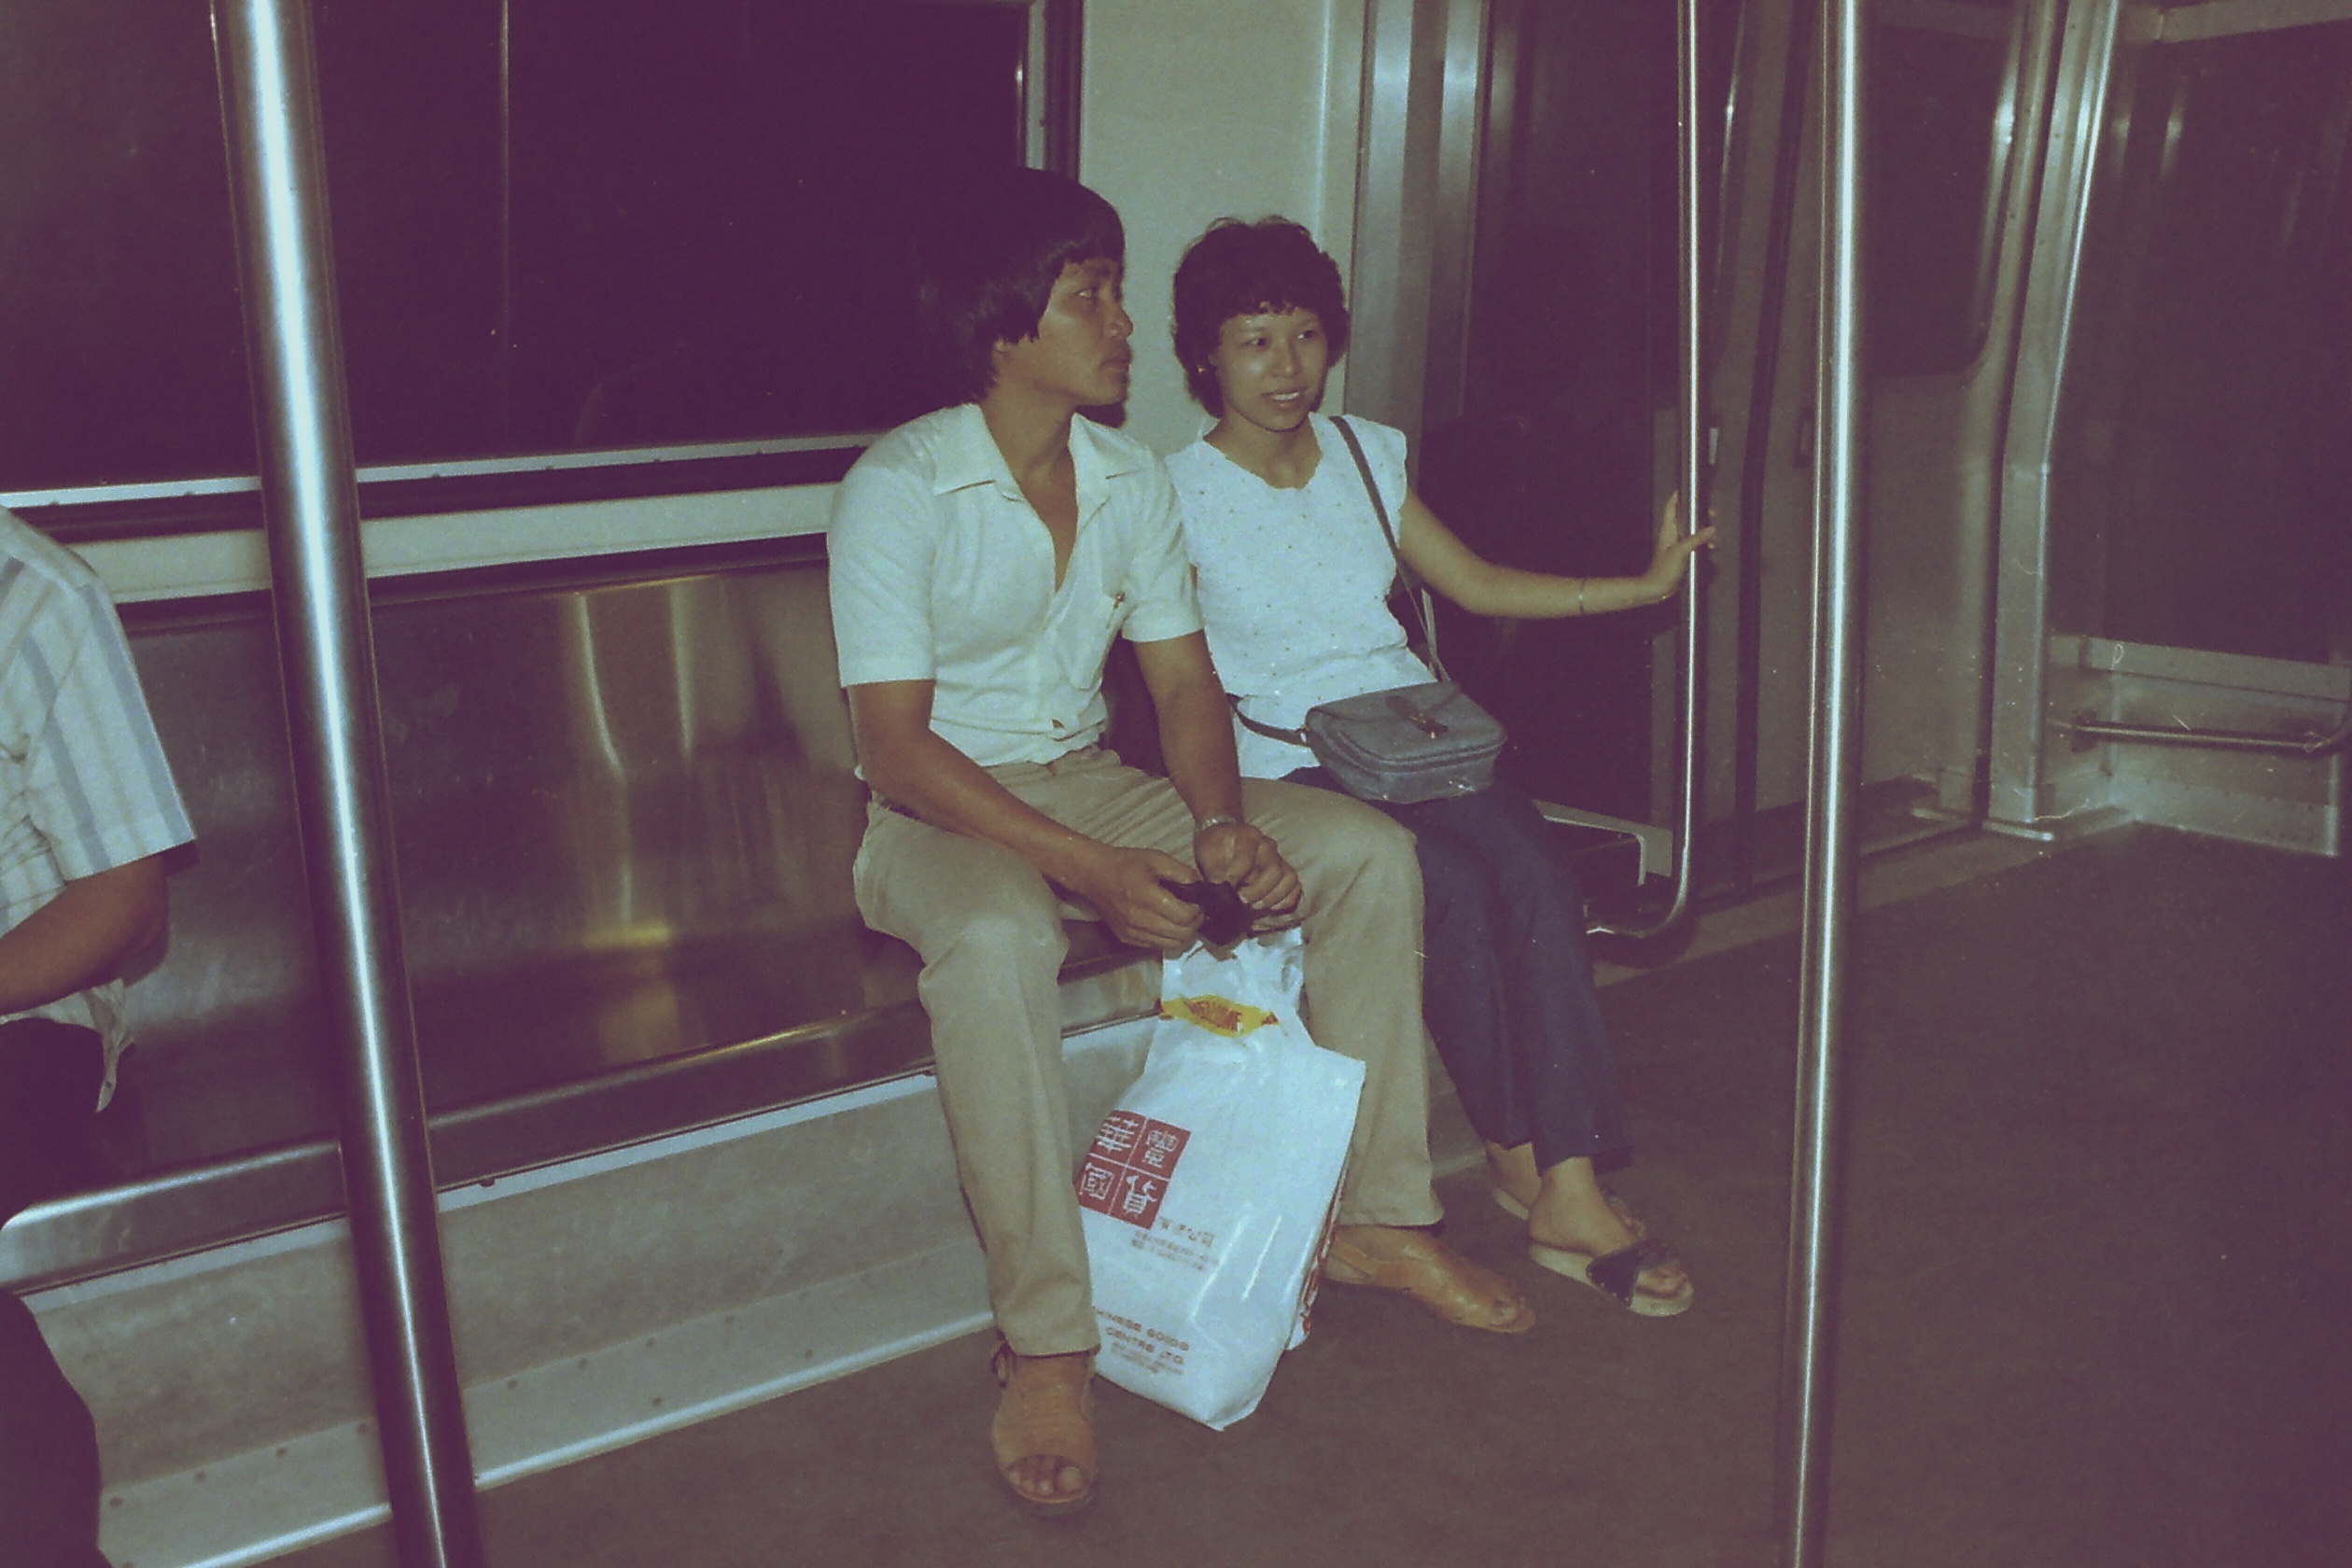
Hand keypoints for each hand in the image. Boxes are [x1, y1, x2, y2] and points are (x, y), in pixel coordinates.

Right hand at [1066, 844, 1203, 951]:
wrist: (1094, 875)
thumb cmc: (1126, 864)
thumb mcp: (1156, 858)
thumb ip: (1182, 872)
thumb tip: (1201, 888)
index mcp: (1146, 896)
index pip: (1183, 916)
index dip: (1198, 911)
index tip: (1200, 903)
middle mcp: (1138, 919)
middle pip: (1180, 935)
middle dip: (1194, 925)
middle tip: (1195, 912)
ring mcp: (1131, 932)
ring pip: (1170, 945)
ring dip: (1182, 934)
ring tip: (1183, 919)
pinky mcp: (1126, 939)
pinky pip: (1156, 946)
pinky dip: (1167, 938)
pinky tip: (1166, 924)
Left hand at [1193, 820, 1302, 926]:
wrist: (1225, 837)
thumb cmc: (1216, 845)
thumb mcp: (1207, 852)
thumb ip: (1213, 871)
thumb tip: (1219, 892)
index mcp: (1247, 836)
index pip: (1246, 859)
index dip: (1235, 878)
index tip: (1225, 890)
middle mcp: (1268, 846)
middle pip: (1274, 870)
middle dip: (1257, 891)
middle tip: (1241, 901)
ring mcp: (1279, 858)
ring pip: (1288, 878)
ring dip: (1272, 897)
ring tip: (1254, 906)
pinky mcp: (1284, 871)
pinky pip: (1295, 887)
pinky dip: (1285, 900)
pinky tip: (1269, 907)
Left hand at [1641, 492, 1717, 598]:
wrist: (1657, 588)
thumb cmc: (1663, 570)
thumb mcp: (1681, 551)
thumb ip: (1697, 539)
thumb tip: (1711, 529)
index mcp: (1668, 529)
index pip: (1672, 507)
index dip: (1678, 496)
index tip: (1688, 489)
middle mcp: (1672, 534)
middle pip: (1686, 517)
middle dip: (1699, 515)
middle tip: (1712, 514)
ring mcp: (1677, 544)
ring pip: (1692, 531)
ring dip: (1703, 532)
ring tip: (1713, 535)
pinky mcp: (1681, 554)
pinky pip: (1694, 544)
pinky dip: (1703, 544)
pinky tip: (1710, 548)